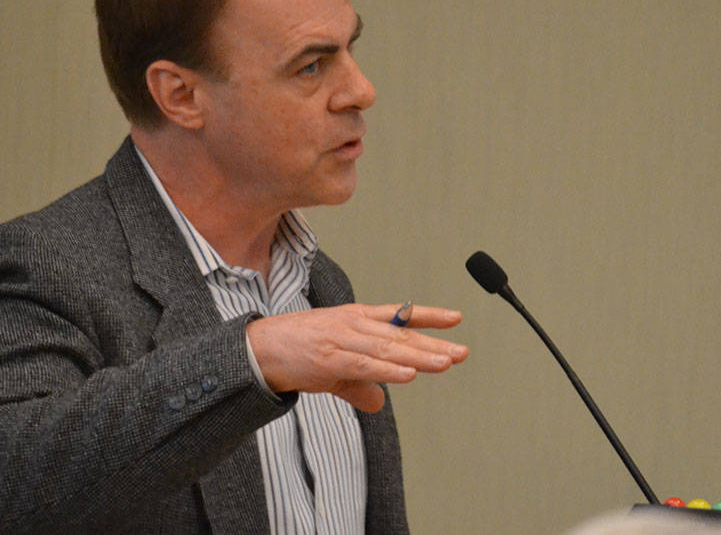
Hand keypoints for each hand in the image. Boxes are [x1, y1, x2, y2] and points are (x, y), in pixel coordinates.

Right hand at [246, 303, 467, 411]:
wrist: (259, 349)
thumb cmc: (297, 352)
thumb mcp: (335, 368)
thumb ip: (360, 385)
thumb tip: (379, 404)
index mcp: (357, 319)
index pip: (399, 315)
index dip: (429, 316)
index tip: (456, 318)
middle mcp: (354, 324)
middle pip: (401, 334)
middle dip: (433, 344)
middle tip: (461, 352)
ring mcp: (343, 339)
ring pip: (388, 348)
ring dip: (419, 357)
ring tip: (444, 363)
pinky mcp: (330, 358)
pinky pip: (365, 364)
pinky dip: (388, 370)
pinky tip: (408, 374)